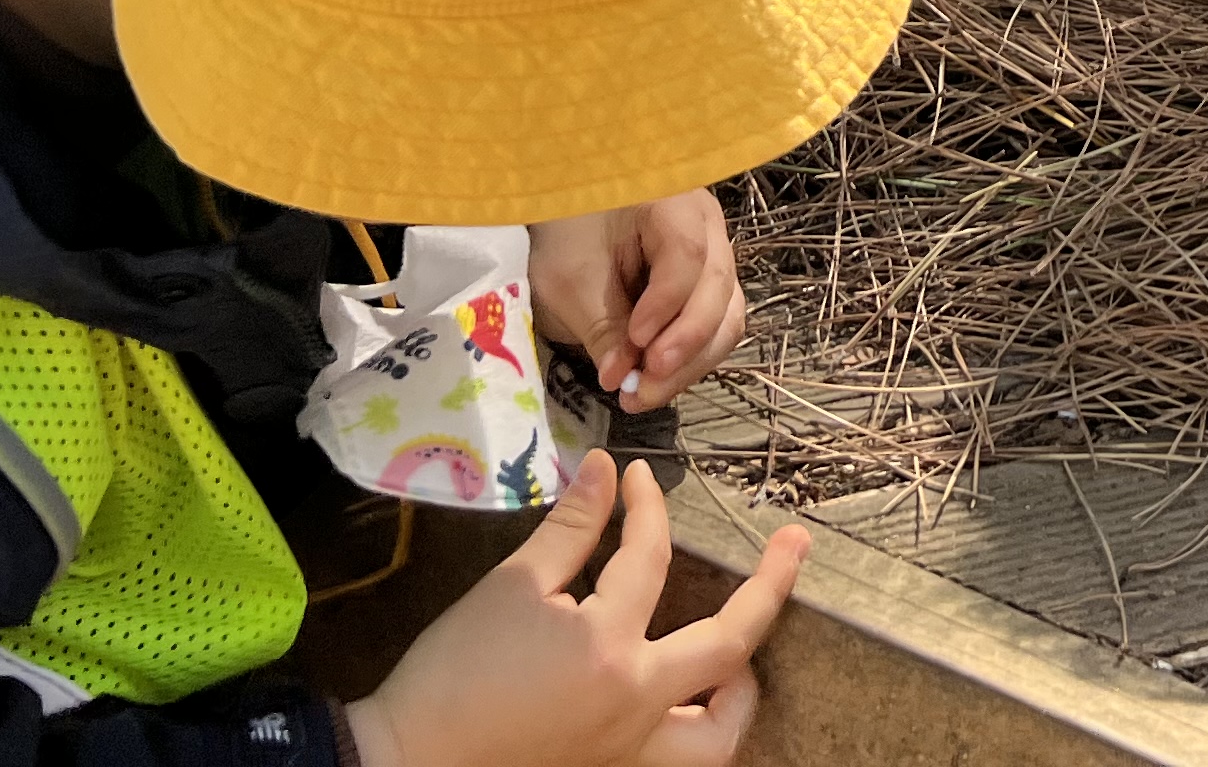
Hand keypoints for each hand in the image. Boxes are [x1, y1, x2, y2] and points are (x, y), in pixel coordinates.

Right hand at [346, 448, 800, 766]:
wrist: (410, 758)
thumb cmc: (454, 672)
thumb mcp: (510, 587)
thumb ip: (571, 528)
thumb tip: (606, 470)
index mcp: (608, 647)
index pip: (649, 557)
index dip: (646, 505)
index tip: (635, 477)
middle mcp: (636, 703)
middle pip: (730, 642)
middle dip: (772, 586)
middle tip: (797, 545)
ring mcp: (630, 749)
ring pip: (720, 733)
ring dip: (742, 688)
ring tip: (741, 654)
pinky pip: (680, 757)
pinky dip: (698, 728)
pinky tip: (689, 699)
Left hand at [528, 192, 749, 412]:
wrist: (566, 220)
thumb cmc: (565, 233)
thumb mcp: (571, 279)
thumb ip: (602, 326)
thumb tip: (622, 378)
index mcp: (672, 201)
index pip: (688, 252)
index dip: (667, 303)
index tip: (635, 341)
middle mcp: (707, 225)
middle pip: (717, 289)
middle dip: (684, 345)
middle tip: (642, 386)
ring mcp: (715, 257)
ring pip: (726, 317)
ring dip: (690, 363)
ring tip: (643, 393)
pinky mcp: (708, 289)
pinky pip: (716, 329)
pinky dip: (689, 360)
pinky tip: (654, 382)